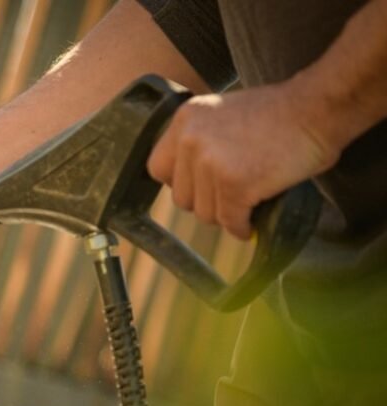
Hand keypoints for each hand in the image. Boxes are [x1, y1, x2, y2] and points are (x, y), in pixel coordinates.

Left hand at [147, 81, 336, 238]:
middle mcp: (191, 140)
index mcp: (185, 120)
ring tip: (246, 204)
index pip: (157, 168)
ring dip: (225, 215)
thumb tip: (189, 179)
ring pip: (204, 213)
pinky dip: (241, 228)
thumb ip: (200, 140)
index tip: (200, 187)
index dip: (180, 183)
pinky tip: (251, 223)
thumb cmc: (279, 112)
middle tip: (230, 198)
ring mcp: (211, 164)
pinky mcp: (235, 185)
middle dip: (206, 202)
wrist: (319, 107)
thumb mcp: (223, 113)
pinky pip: (230, 222)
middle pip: (181, 198)